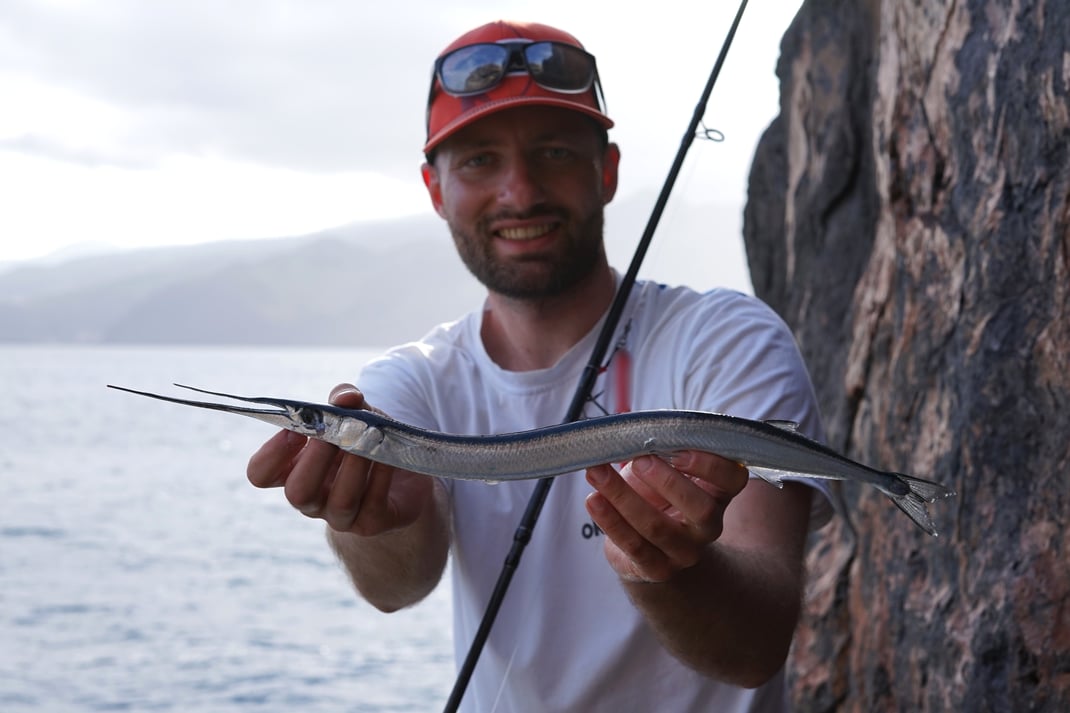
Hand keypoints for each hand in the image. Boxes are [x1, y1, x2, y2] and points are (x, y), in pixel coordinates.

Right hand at [246, 383, 434, 535]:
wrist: (407, 471)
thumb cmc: (368, 439)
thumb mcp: (357, 413)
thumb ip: (346, 400)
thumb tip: (345, 397)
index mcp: (294, 470)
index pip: (261, 474)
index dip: (271, 454)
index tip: (295, 430)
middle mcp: (313, 499)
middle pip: (297, 493)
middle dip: (315, 460)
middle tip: (334, 435)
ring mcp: (341, 516)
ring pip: (339, 502)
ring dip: (353, 467)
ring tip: (367, 440)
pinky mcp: (372, 523)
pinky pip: (372, 504)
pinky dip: (380, 476)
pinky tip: (386, 456)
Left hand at [584, 451, 748, 582]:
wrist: (649, 544)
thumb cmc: (657, 493)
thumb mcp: (665, 469)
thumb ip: (661, 449)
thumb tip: (633, 428)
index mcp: (718, 494)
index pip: (733, 479)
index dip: (710, 464)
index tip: (677, 450)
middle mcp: (708, 526)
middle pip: (702, 509)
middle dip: (668, 481)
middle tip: (637, 460)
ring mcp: (684, 551)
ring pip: (657, 527)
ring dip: (623, 496)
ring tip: (597, 472)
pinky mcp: (656, 568)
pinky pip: (633, 546)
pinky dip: (610, 520)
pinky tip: (594, 500)